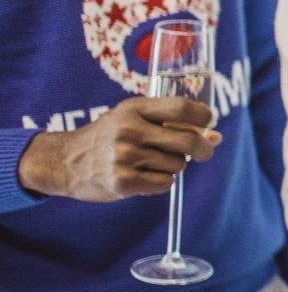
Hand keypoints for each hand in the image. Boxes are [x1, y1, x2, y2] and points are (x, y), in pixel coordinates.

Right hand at [16, 98, 219, 202]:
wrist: (65, 161)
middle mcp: (129, 130)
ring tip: (151, 162)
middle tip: (205, 152)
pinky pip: (165, 183)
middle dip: (204, 148)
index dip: (203, 115)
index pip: (181, 108)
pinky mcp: (122, 182)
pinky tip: (144, 176)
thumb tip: (216, 136)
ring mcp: (124, 157)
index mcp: (133, 109)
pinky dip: (162, 182)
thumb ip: (172, 123)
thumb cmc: (108, 137)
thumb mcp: (133, 119)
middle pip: (189, 140)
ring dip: (174, 166)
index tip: (210, 121)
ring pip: (178, 164)